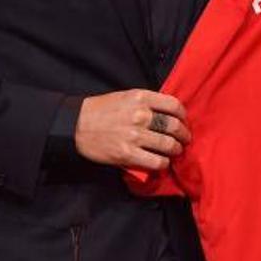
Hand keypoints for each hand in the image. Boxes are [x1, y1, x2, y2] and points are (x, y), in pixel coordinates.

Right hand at [74, 89, 190, 171]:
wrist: (76, 125)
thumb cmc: (101, 109)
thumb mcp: (126, 96)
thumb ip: (147, 102)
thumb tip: (168, 113)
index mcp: (141, 98)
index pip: (174, 105)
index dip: (183, 115)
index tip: (183, 121)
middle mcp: (140, 115)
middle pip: (174, 126)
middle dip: (183, 135)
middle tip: (184, 139)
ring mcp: (134, 136)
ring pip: (168, 145)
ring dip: (176, 150)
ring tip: (175, 151)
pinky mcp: (127, 154)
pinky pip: (156, 162)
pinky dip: (163, 163)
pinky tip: (162, 162)